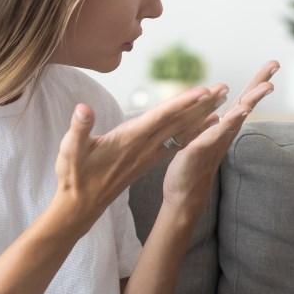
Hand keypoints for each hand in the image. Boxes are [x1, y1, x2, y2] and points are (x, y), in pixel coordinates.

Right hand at [52, 83, 229, 231]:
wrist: (81, 204)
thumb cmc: (74, 175)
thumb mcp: (70, 150)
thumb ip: (78, 129)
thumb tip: (83, 109)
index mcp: (129, 140)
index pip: (160, 117)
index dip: (181, 103)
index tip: (202, 91)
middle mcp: (144, 147)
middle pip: (178, 122)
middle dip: (201, 104)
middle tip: (224, 88)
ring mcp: (148, 154)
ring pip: (181, 132)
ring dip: (202, 116)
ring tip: (221, 101)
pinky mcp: (148, 160)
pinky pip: (177, 143)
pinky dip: (193, 131)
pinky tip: (205, 125)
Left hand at [162, 60, 277, 208]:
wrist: (183, 195)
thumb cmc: (193, 167)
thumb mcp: (204, 138)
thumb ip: (215, 125)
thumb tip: (221, 112)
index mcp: (224, 127)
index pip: (243, 100)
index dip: (257, 82)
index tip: (273, 64)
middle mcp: (225, 132)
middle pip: (246, 104)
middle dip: (260, 84)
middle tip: (275, 65)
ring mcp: (215, 141)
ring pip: (236, 117)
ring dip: (251, 100)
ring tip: (267, 86)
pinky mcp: (200, 149)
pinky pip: (216, 133)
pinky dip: (228, 122)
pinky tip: (239, 111)